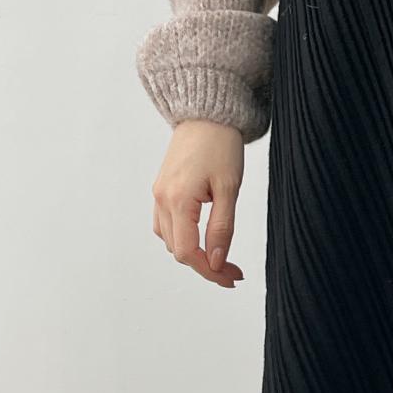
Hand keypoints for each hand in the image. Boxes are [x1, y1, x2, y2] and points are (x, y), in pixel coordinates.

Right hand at [153, 120, 244, 287]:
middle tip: (234, 271)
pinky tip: (203, 237)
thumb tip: (217, 261)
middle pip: (178, 250)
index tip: (233, 278)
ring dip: (193, 253)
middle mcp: (162, 199)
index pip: (188, 252)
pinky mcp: (162, 189)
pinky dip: (183, 237)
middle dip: (206, 265)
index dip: (210, 271)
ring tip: (221, 256)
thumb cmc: (221, 145)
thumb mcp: (229, 188)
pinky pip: (166, 224)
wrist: (206, 114)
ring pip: (170, 240)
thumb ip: (222, 228)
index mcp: (178, 200)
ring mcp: (159, 194)